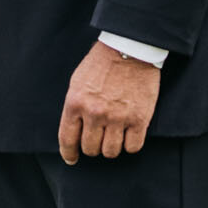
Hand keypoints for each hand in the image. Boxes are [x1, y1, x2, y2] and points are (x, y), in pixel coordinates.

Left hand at [58, 42, 159, 163]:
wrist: (130, 48)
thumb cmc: (102, 63)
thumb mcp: (78, 82)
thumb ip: (75, 107)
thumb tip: (74, 131)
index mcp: (75, 103)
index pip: (67, 139)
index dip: (69, 153)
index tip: (72, 159)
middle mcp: (94, 113)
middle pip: (91, 149)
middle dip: (93, 146)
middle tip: (99, 138)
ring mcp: (117, 117)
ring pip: (111, 152)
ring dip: (112, 146)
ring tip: (115, 135)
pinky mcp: (139, 119)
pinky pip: (133, 147)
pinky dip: (131, 144)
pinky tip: (130, 134)